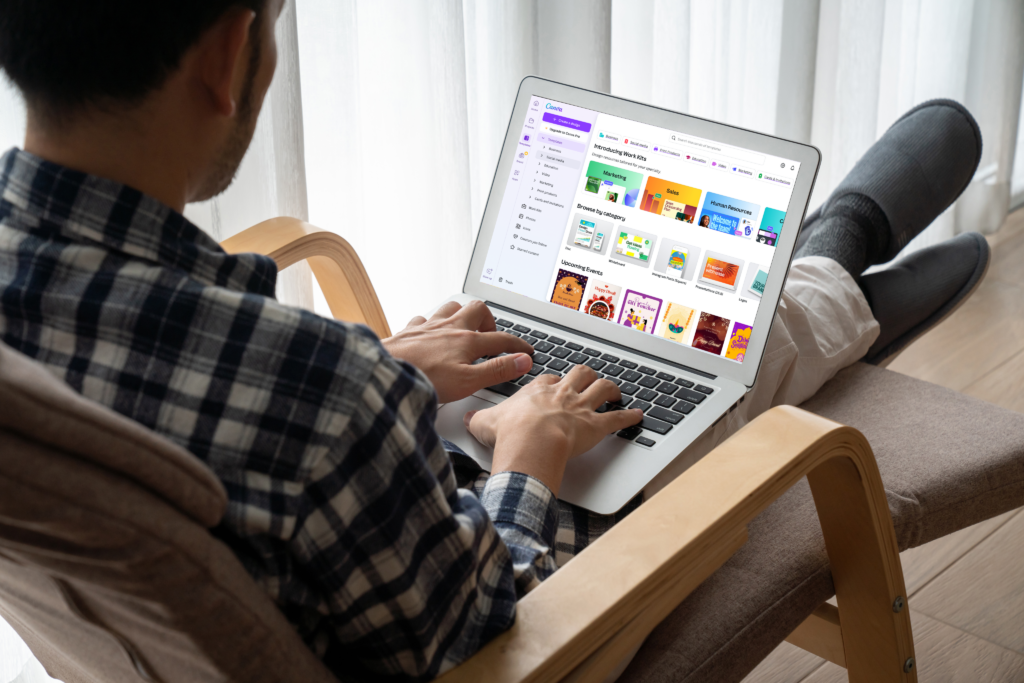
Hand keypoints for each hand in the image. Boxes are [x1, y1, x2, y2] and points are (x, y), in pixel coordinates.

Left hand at [382, 300, 534, 403]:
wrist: (386, 372)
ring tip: (465, 329)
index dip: (518, 345)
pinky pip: (424, 319)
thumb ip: (498, 370)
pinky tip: (430, 334)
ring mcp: (429, 326)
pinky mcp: (409, 331)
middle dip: (489, 320)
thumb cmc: (425, 378)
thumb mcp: (468, 381)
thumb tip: (523, 361)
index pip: (501, 338)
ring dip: (461, 315)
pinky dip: (431, 324)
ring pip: (451, 308)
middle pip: (478, 310)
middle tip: (491, 337)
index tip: (527, 351)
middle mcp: (450, 327)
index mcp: (467, 340)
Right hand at [464, 365, 643, 494]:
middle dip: (586, 375)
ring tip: (615, 391)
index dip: (553, 381)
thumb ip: (477, 418)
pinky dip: (629, 416)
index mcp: (537, 390)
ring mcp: (581, 407)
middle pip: (579, 374)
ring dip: (610, 389)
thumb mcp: (484, 421)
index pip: (548, 378)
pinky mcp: (595, 425)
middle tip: (588, 378)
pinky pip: (617, 418)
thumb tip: (466, 418)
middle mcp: (562, 393)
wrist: (530, 441)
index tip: (553, 384)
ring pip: (602, 388)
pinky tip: (637, 415)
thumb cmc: (510, 431)